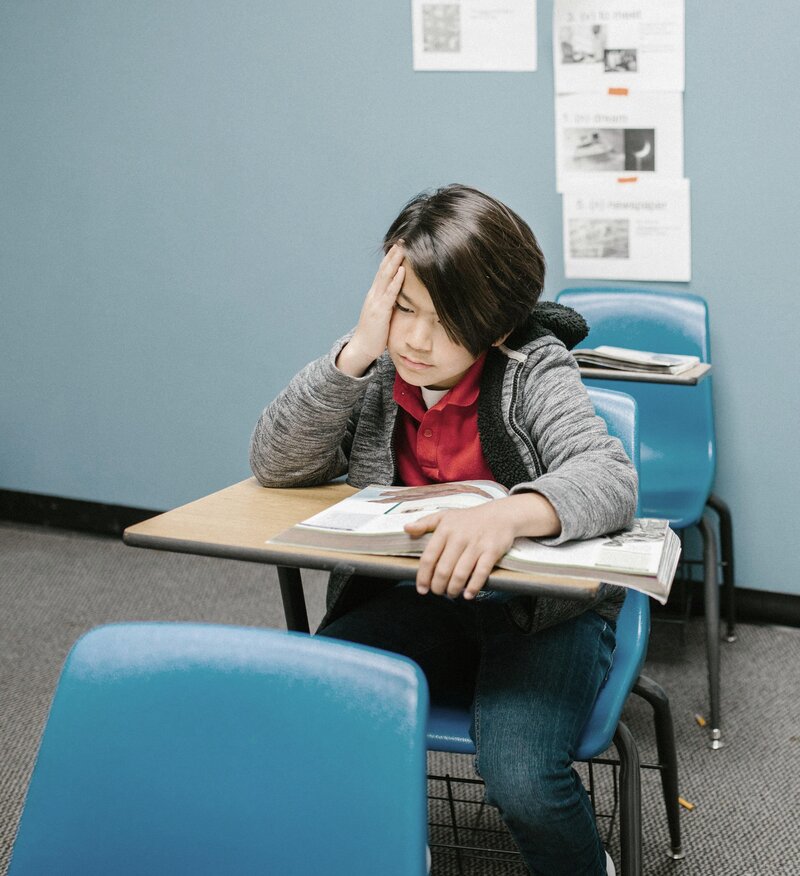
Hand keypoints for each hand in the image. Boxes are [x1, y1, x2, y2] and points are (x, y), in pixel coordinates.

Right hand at [336, 244, 404, 376]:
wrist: (363, 348)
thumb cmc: (376, 333)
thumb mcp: (384, 313)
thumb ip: (390, 302)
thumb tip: (401, 295)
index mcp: (375, 294)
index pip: (384, 271)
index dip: (391, 257)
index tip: (401, 244)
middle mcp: (374, 294)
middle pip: (384, 269)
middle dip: (393, 253)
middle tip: (403, 238)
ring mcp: (376, 301)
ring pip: (386, 277)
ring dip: (395, 261)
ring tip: (403, 247)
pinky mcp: (380, 311)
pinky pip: (389, 293)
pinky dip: (396, 281)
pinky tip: (402, 270)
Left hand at [404, 493, 560, 599]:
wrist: (500, 515)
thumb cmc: (468, 518)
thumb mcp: (445, 516)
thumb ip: (424, 523)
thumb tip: (406, 528)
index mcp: (444, 529)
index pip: (429, 557)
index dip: (423, 576)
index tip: (422, 589)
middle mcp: (459, 537)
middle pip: (443, 570)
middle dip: (438, 586)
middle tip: (438, 592)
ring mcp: (476, 544)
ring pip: (460, 574)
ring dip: (453, 589)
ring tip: (452, 593)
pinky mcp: (492, 551)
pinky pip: (480, 573)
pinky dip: (473, 587)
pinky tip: (468, 594)